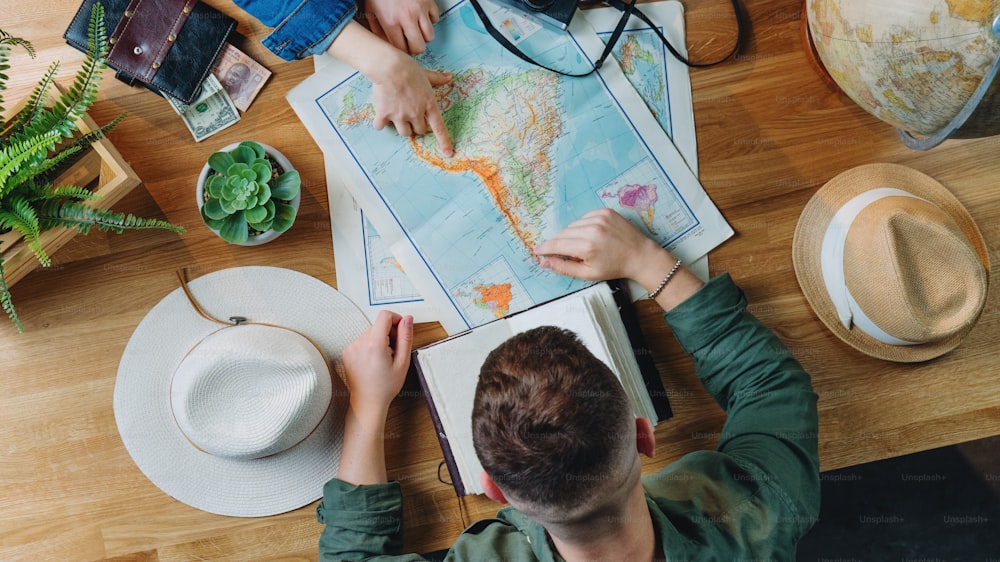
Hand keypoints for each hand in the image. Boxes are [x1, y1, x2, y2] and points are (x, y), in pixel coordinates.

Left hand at [341, 311, 413, 412]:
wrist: (367, 402)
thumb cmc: (385, 387)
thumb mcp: (403, 362)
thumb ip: (406, 337)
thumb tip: (407, 319)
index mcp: (374, 344)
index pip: (385, 315)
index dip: (397, 320)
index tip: (401, 331)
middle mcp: (359, 343)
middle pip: (378, 324)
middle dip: (389, 334)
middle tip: (394, 352)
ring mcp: (351, 347)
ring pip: (371, 333)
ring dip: (380, 341)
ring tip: (384, 359)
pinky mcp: (347, 352)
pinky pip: (362, 340)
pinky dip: (370, 346)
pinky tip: (374, 362)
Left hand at [364, 0, 439, 53]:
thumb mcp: (371, 10)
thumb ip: (377, 30)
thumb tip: (386, 44)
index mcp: (391, 22)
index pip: (402, 49)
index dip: (403, 51)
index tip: (402, 48)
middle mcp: (407, 18)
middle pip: (419, 47)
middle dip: (415, 47)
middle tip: (411, 42)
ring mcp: (420, 10)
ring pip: (430, 36)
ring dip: (423, 35)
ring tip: (416, 30)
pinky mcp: (428, 2)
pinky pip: (435, 19)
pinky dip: (430, 20)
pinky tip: (422, 17)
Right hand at [371, 52, 453, 155]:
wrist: (388, 66)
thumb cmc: (408, 68)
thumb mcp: (426, 74)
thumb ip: (438, 79)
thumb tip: (449, 77)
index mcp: (428, 104)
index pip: (439, 127)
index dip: (444, 141)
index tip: (448, 153)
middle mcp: (415, 113)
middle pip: (419, 131)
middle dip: (416, 126)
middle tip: (410, 116)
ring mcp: (400, 115)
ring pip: (404, 132)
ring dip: (402, 127)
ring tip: (397, 115)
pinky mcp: (385, 114)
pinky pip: (382, 127)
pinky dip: (380, 124)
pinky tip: (380, 116)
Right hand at [535, 209, 703, 310]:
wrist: (640, 255)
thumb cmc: (614, 267)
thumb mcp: (588, 273)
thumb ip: (564, 267)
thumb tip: (544, 263)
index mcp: (587, 246)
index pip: (557, 245)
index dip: (545, 248)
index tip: (537, 250)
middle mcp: (592, 229)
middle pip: (563, 234)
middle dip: (559, 243)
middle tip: (562, 253)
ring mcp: (599, 217)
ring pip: (573, 225)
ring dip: (571, 235)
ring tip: (582, 246)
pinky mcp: (605, 211)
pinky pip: (584, 218)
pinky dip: (582, 226)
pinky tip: (591, 235)